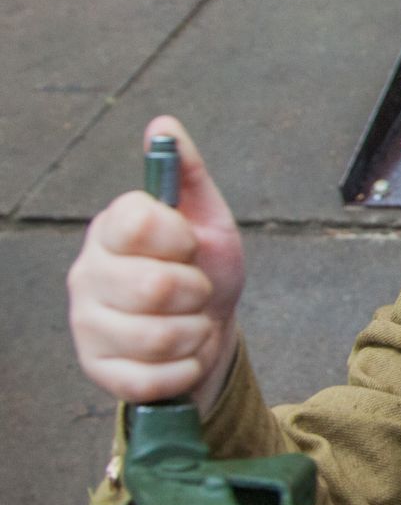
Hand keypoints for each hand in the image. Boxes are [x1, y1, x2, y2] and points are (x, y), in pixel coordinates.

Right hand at [68, 116, 244, 414]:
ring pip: (160, 337)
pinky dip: (185, 370)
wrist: (209, 336)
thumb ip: (187, 175)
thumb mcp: (207, 221)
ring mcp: (87, 325)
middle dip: (197, 293)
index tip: (188, 244)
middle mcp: (87, 275)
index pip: (139, 221)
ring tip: (191, 324)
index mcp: (112, 231)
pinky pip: (154, 378)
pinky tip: (181, 357)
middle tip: (194, 292)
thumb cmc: (204, 272)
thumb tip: (163, 126)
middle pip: (156, 286)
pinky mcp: (99, 371)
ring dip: (195, 333)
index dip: (178, 236)